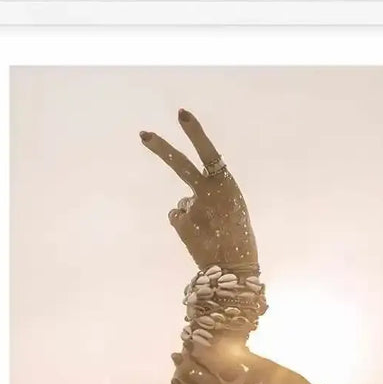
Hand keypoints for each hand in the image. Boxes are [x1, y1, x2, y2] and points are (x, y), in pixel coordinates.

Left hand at [140, 109, 256, 271]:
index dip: (195, 133)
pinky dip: (185, 225)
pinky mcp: (180, 222)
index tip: (181, 114)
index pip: (209, 152)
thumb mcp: (232, 209)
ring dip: (192, 213)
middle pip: (181, 165)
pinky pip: (178, 217)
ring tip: (209, 232)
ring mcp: (192, 207)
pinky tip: (198, 238)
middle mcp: (208, 191)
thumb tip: (184, 201)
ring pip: (185, 202)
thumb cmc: (239, 239)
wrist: (234, 269)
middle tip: (143, 134)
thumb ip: (210, 197)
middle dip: (161, 148)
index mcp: (227, 184)